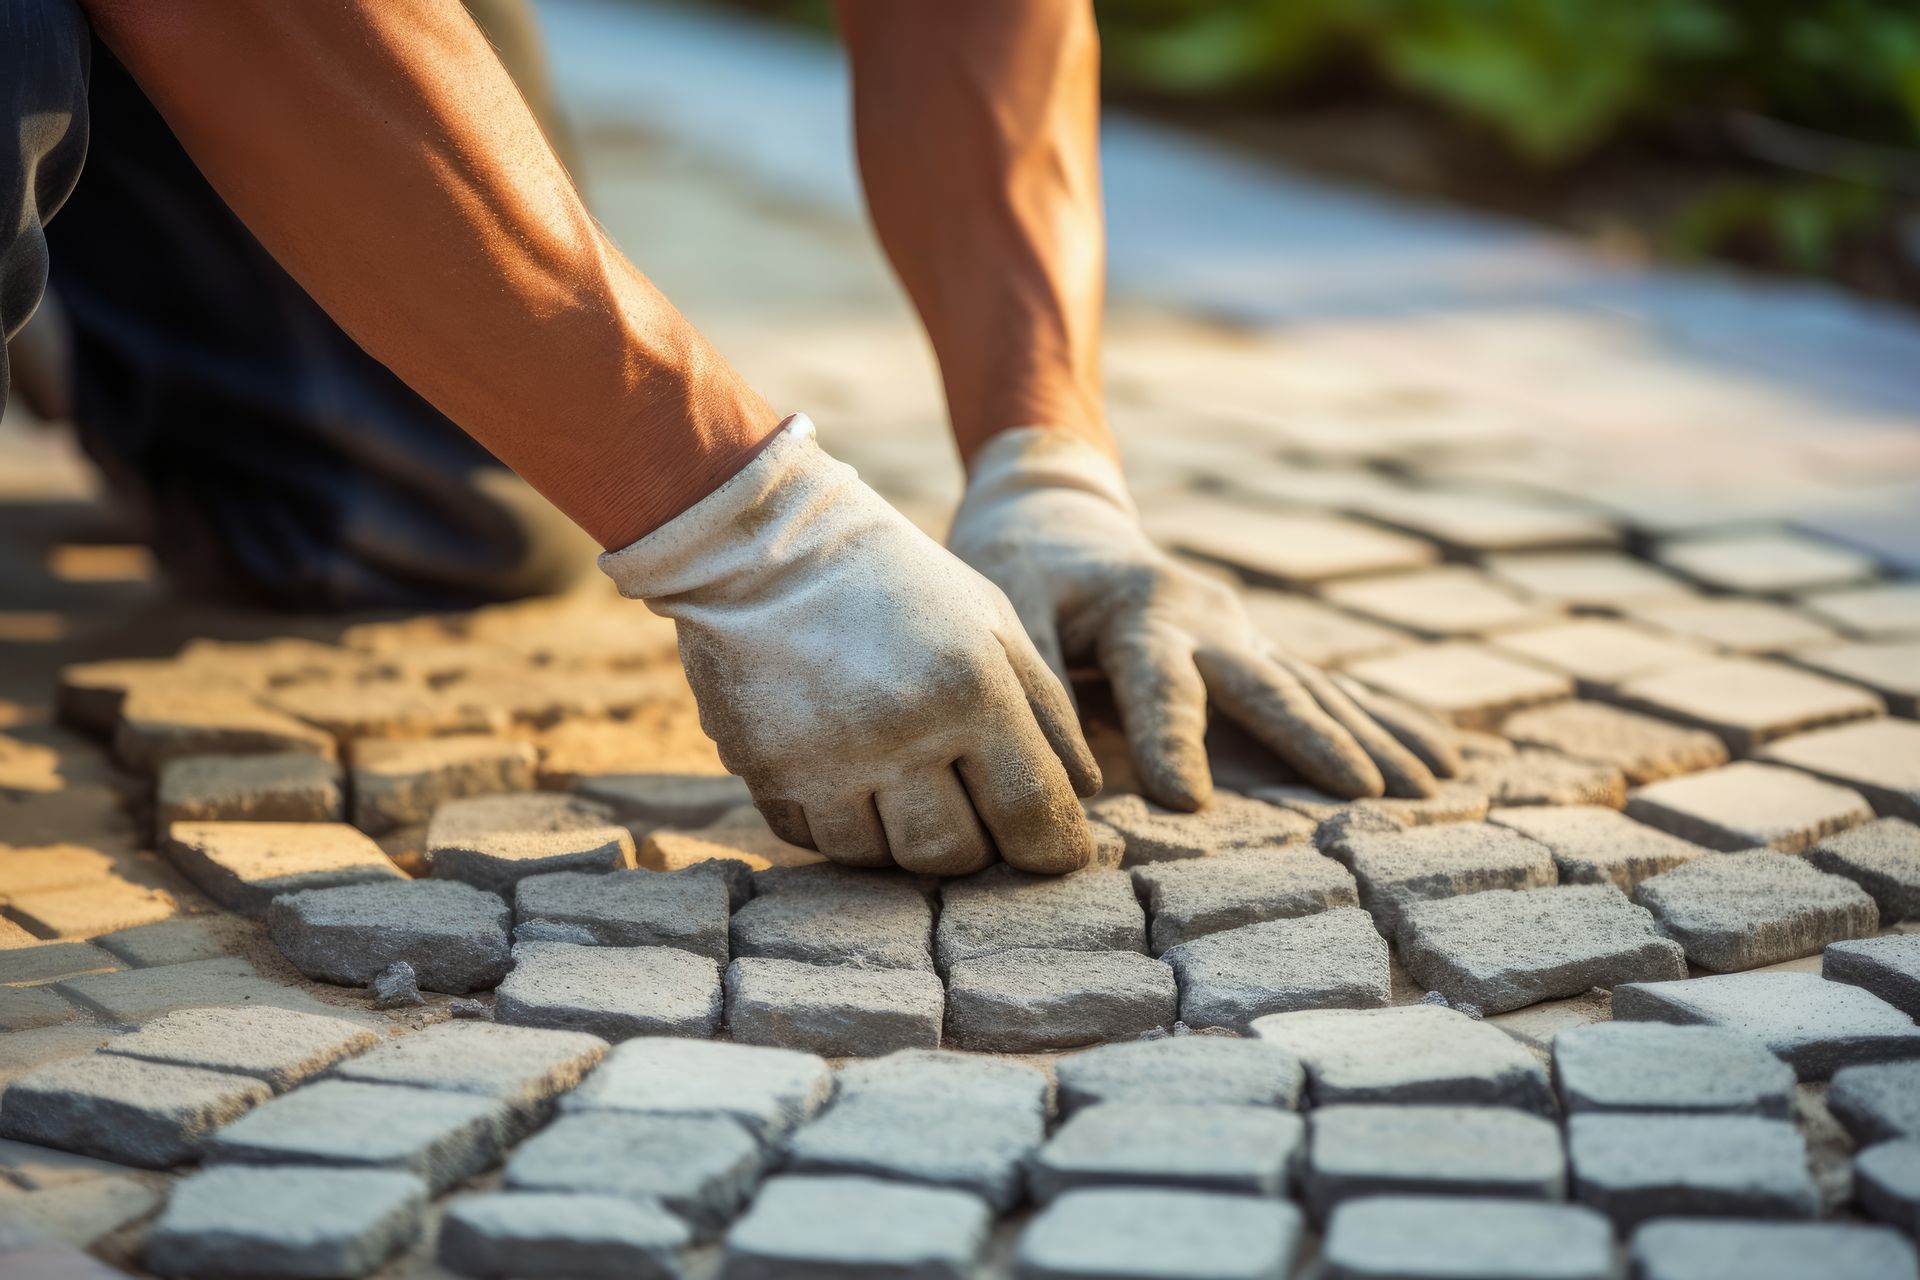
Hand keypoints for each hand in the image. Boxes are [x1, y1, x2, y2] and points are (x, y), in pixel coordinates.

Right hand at [600, 416, 1100, 875]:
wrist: (765, 545)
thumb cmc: (896, 580)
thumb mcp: (992, 621)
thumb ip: (1047, 709)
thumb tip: (1083, 795)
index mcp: (973, 688)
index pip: (1034, 812)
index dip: (1054, 850)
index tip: (1054, 854)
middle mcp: (902, 732)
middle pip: (956, 854)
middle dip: (972, 843)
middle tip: (963, 804)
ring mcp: (827, 759)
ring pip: (882, 860)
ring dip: (897, 835)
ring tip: (896, 778)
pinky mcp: (766, 772)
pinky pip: (816, 841)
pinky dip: (837, 822)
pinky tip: (839, 769)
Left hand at [948, 428, 1456, 810]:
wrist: (1062, 519)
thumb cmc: (1026, 571)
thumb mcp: (1007, 604)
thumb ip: (1038, 684)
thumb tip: (1072, 782)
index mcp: (1142, 613)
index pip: (1159, 685)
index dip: (1172, 741)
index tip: (1188, 802)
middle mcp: (1208, 622)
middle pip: (1268, 685)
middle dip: (1317, 739)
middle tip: (1368, 790)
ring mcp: (1243, 636)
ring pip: (1316, 691)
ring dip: (1377, 738)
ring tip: (1437, 785)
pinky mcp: (1257, 652)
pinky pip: (1327, 692)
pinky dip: (1385, 725)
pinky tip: (1442, 760)